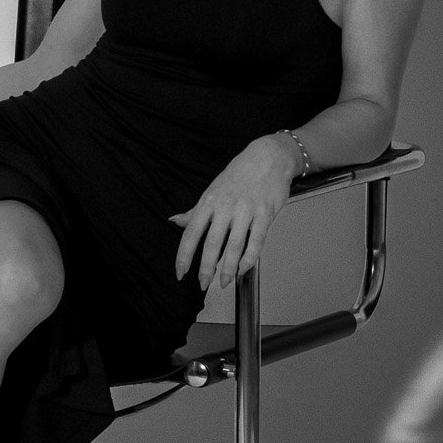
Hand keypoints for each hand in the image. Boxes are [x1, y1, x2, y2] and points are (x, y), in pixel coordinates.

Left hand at [170, 134, 300, 289]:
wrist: (268, 157)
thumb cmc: (239, 174)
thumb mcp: (212, 190)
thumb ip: (195, 210)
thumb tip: (175, 221)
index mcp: (209, 202)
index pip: (191, 232)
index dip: (184, 255)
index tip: (180, 273)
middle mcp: (225, 207)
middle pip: (212, 243)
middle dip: (206, 268)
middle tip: (203, 284)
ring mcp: (246, 210)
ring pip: (234, 245)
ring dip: (228, 268)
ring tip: (224, 282)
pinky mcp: (265, 214)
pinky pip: (256, 242)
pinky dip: (249, 259)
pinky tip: (243, 269)